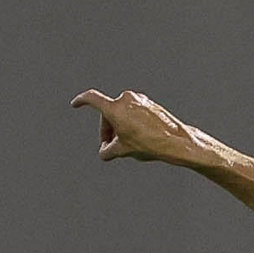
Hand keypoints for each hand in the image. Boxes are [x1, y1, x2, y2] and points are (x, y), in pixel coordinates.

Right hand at [70, 88, 192, 162]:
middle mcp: (126, 100)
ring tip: (129, 145)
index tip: (76, 104)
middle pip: (109, 113)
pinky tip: (141, 138)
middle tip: (112, 146)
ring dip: (121, 127)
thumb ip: (109, 151)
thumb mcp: (124, 150)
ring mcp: (139, 100)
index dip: (81, 101)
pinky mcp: (150, 104)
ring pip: (123, 113)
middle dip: (108, 130)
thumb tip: (104, 153)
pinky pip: (135, 112)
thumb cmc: (150, 144)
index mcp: (115, 109)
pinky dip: (133, 123)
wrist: (176, 142)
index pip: (92, 99)